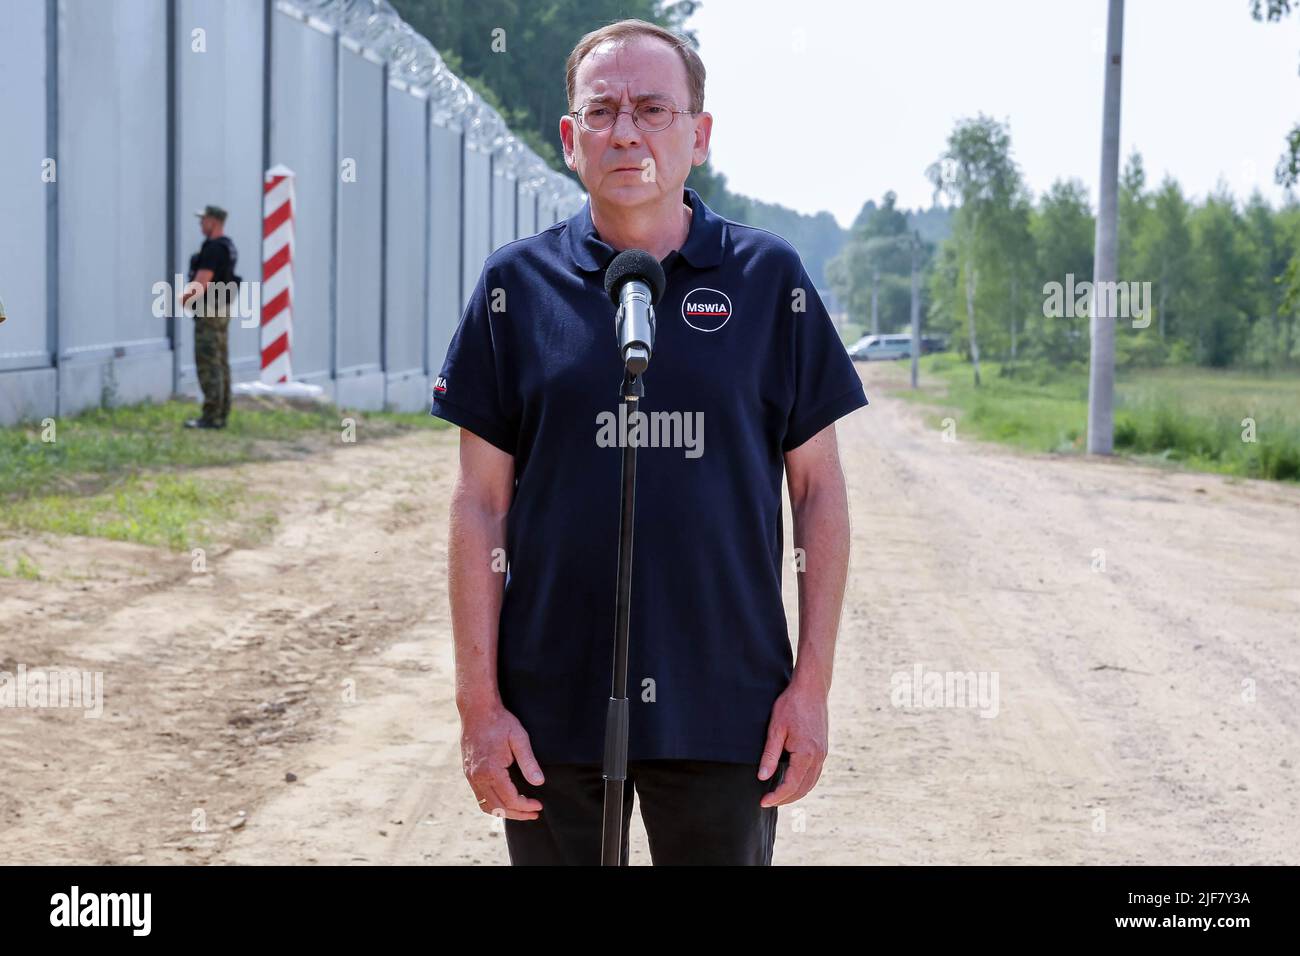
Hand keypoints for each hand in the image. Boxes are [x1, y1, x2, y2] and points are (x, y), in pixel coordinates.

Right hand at [460, 703, 544, 819]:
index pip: (510, 799)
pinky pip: (479, 797)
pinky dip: (492, 804)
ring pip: (486, 805)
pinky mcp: (468, 772)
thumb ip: (529, 762)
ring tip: (520, 811)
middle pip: (498, 807)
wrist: (477, 710)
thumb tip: (539, 783)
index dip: (525, 806)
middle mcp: (477, 777)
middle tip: (533, 813)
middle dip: (518, 813)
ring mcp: (470, 776)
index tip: (538, 805)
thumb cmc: (500, 722)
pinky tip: (504, 801)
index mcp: (491, 770)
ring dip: (504, 812)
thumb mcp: (519, 738)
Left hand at [757, 676, 828, 807]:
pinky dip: (804, 782)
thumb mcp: (776, 729)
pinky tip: (792, 781)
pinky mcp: (823, 749)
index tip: (763, 802)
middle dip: (786, 798)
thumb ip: (770, 755)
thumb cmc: (791, 705)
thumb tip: (762, 777)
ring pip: (811, 783)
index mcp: (806, 754)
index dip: (777, 796)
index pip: (791, 785)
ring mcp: (823, 753)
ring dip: (796, 793)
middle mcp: (818, 757)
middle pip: (803, 788)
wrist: (811, 689)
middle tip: (768, 801)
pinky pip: (815, 773)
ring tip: (778, 795)